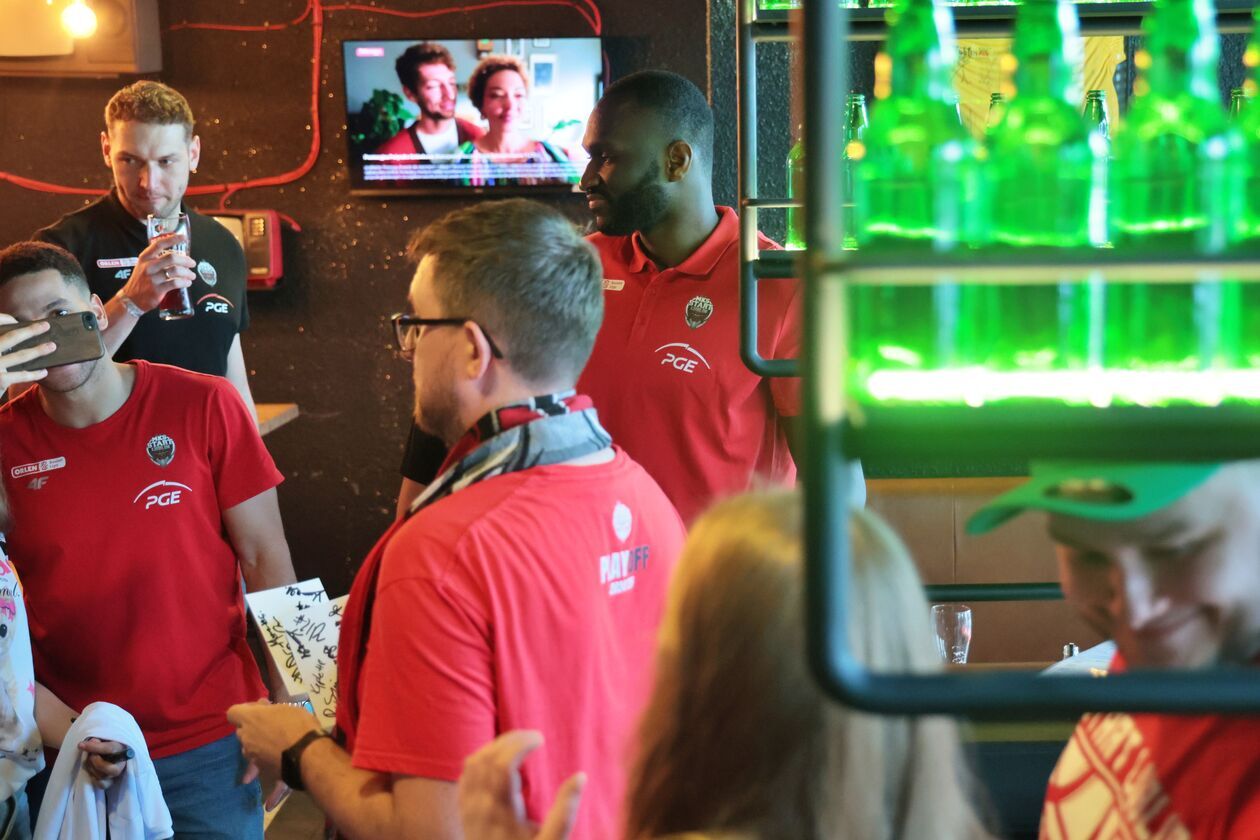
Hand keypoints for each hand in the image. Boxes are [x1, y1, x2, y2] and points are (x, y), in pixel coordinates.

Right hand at [0, 315, 52, 387]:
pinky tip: (44, 371)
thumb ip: (1, 346)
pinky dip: (35, 373)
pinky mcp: (0, 379)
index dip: (5, 319)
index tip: (17, 319)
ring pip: (21, 355)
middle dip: (31, 331)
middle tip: (46, 325)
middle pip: (12, 337)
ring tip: (51, 346)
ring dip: (39, 350)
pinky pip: (22, 374)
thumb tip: (21, 334)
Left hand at [78, 738, 131, 789]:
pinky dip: (93, 777)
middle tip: (90, 755)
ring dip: (91, 767)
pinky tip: (91, 769)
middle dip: (95, 762)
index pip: (110, 749)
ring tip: (88, 759)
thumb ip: (99, 739)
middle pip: (110, 769)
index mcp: (123, 749)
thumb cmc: (107, 742)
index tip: (80, 745)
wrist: (111, 751)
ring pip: (102, 776)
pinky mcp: (110, 782)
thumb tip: (91, 742)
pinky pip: (101, 784)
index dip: (94, 747)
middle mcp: (122, 763)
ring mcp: (116, 774)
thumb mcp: (105, 738)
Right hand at [119, 232, 194, 312]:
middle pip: (172, 258)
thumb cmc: (141, 281)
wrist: (131, 299)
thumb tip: (176, 256)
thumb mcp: (143, 266)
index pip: (159, 244)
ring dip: (188, 273)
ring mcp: (153, 278)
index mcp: (145, 258)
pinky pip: (175, 283)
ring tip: (192, 275)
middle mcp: (148, 266)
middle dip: (186, 260)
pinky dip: (185, 282)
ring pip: (176, 271)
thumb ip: (156, 259)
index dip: (173, 239)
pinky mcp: (157, 290)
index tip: (183, 237)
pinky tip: (187, 283)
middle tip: (192, 263)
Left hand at [227, 699, 319, 799]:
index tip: (259, 709)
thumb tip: (262, 706)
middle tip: (269, 725)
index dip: (244, 710)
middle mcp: (246, 737)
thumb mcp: (287, 708)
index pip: (233, 713)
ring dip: (256, 745)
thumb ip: (270, 709)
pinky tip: (266, 796)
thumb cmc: (299, 725)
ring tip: (272, 745)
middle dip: (252, 728)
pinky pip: (258, 767)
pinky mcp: (261, 768)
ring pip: (248, 748)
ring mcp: (252, 755)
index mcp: (250, 719)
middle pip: (241, 731)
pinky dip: (261, 770)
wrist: (308, 754)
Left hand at [458, 731, 584, 839]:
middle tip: (533, 737)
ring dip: (495, 746)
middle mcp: (481, 808)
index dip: (520, 743)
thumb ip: (566, 811)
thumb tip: (580, 776)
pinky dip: (481, 758)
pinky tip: (499, 760)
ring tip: (519, 744)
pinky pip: (466, 774)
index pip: (504, 764)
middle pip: (488, 757)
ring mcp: (469, 810)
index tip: (540, 739)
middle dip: (511, 738)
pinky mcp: (464, 813)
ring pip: (473, 762)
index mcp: (503, 813)